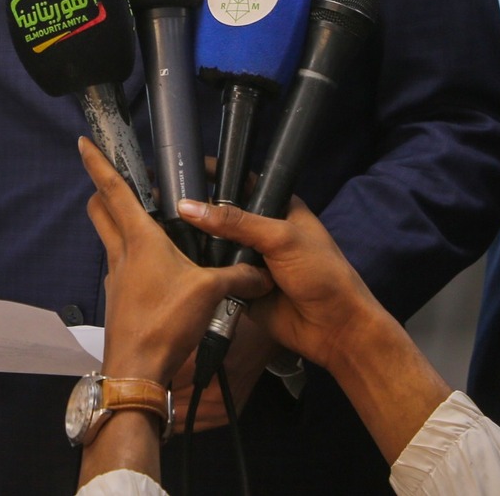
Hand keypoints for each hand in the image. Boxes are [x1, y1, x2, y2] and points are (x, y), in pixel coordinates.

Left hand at [81, 139, 270, 384]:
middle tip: (117, 179)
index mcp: (139, 238)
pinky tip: (154, 268)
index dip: (97, 163)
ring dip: (116, 223)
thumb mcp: (210, 293)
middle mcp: (121, 252)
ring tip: (146, 221)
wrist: (137, 370)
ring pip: (108, 237)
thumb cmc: (166, 322)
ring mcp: (115, 277)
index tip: (83, 141)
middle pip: (99, 210)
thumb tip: (264, 273)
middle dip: (101, 191)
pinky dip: (130, 256)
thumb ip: (238, 277)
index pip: (113, 190)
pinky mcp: (118, 298)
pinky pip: (120, 266)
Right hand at [175, 196, 449, 464]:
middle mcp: (262, 231)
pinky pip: (217, 276)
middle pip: (223, 217)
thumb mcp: (280, 238)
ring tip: (166, 235)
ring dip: (198, 246)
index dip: (216, 177)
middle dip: (199, 215)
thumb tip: (188, 206)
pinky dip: (203, 274)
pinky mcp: (242, 287)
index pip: (243, 184)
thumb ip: (236, 222)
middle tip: (164, 206)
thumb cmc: (320, 273)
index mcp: (279, 208)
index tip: (183, 170)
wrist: (335, 329)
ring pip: (216, 247)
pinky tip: (178, 265)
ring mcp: (251, 260)